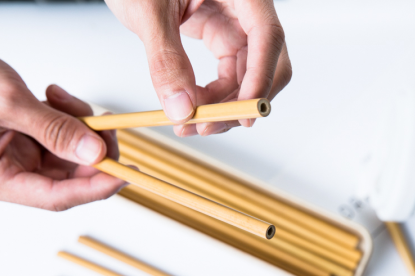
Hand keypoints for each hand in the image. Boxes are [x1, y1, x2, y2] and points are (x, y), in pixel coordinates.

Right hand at [0, 60, 125, 210]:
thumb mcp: (4, 102)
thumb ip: (51, 129)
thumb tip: (95, 153)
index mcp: (0, 179)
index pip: (58, 196)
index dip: (97, 188)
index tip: (126, 175)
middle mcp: (14, 172)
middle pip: (72, 175)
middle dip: (93, 149)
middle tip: (103, 124)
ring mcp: (23, 155)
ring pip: (72, 152)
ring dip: (80, 125)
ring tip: (61, 98)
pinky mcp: (29, 137)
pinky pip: (62, 133)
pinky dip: (67, 114)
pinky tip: (54, 96)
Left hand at [105, 0, 291, 136]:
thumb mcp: (148, 9)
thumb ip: (165, 57)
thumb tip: (181, 108)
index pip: (267, 36)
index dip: (260, 79)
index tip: (242, 114)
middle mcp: (245, 8)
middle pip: (266, 64)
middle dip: (241, 102)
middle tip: (210, 126)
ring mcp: (234, 24)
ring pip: (245, 77)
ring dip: (222, 107)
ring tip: (190, 124)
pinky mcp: (219, 36)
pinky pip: (226, 77)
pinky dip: (211, 98)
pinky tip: (191, 107)